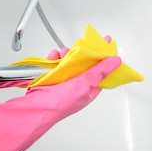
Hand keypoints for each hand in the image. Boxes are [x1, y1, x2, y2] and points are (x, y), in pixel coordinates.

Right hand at [0, 56, 120, 150]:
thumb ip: (100, 71)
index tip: (105, 42)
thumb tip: (116, 61)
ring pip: (70, 63)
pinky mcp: (51, 79)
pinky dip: (54, 59)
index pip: (101, 71)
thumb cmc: (60, 103)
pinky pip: (55, 65)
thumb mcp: (85, 84)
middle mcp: (77, 87)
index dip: (104, 57)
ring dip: (67, 55)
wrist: (35, 108)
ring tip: (63, 52)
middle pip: (85, 65)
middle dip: (83, 53)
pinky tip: (52, 57)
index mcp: (88, 91)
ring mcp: (64, 83)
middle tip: (82, 44)